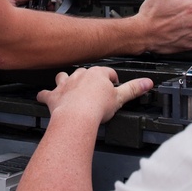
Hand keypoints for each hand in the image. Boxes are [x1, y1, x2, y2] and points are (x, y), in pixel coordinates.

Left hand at [38, 67, 153, 124]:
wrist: (76, 117)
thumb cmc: (97, 107)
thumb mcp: (120, 98)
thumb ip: (134, 89)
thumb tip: (148, 82)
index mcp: (97, 74)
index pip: (108, 73)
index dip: (112, 81)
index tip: (114, 88)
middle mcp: (80, 75)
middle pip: (86, 73)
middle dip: (89, 80)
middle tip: (95, 91)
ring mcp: (65, 84)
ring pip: (64, 77)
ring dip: (66, 81)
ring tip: (69, 86)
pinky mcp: (54, 96)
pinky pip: (46, 93)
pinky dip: (45, 95)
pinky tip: (43, 97)